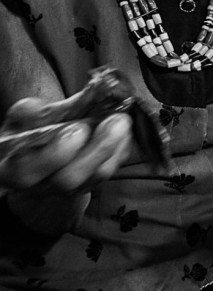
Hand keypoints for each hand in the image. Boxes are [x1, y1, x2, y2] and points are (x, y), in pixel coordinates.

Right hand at [0, 99, 132, 193]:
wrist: (32, 159)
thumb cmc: (24, 135)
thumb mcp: (24, 119)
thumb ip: (40, 112)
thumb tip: (60, 100)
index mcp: (12, 168)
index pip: (26, 170)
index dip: (54, 153)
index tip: (78, 128)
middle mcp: (38, 185)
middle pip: (68, 179)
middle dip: (96, 149)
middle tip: (114, 122)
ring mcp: (65, 190)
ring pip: (93, 178)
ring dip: (114, 148)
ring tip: (122, 122)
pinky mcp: (86, 186)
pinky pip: (107, 173)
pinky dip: (119, 152)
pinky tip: (124, 132)